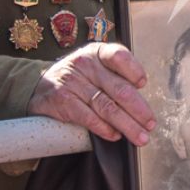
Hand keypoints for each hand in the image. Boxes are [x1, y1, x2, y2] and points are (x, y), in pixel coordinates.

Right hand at [27, 42, 156, 145]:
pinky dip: (104, 129)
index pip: (119, 56)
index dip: (134, 70)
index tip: (143, 84)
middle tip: (150, 124)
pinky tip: (115, 135)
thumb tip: (141, 103)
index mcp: (97, 53)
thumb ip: (116, 77)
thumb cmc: (78, 78)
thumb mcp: (95, 66)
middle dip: (139, 110)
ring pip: (107, 107)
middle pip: (119, 89)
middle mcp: (86, 65)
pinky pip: (88, 117)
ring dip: (127, 125)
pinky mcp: (62, 101)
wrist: (38, 86)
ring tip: (140, 137)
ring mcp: (73, 82)